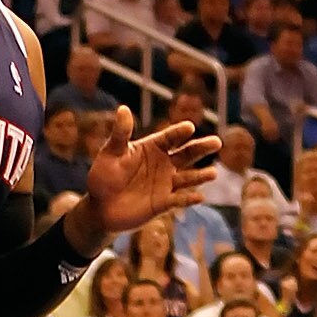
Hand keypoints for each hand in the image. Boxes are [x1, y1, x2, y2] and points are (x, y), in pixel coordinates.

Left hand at [69, 107, 220, 247]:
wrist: (100, 207)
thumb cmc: (104, 176)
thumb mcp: (110, 153)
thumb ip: (120, 134)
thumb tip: (122, 108)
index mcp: (153, 148)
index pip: (170, 137)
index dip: (179, 132)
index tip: (189, 127)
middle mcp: (164, 164)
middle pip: (186, 154)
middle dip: (201, 148)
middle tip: (217, 142)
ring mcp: (165, 184)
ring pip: (188, 177)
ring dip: (200, 175)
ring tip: (213, 173)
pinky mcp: (163, 203)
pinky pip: (179, 200)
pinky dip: (189, 199)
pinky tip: (200, 197)